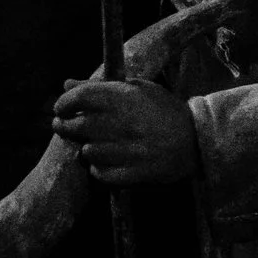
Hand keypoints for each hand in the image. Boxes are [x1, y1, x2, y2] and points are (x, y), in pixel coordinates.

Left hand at [52, 80, 199, 185]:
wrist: (197, 139)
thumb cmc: (163, 110)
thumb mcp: (137, 89)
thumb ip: (99, 86)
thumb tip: (66, 84)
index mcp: (123, 98)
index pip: (79, 97)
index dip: (64, 103)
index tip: (60, 108)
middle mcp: (123, 124)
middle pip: (77, 126)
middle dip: (64, 126)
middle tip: (62, 126)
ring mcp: (129, 150)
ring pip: (88, 152)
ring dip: (85, 148)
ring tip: (90, 144)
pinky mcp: (136, 172)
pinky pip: (102, 174)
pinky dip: (98, 169)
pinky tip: (102, 163)